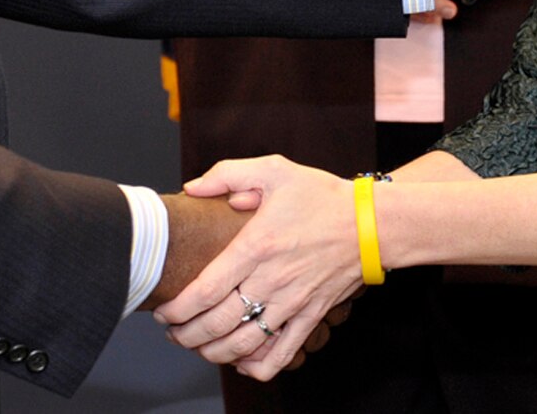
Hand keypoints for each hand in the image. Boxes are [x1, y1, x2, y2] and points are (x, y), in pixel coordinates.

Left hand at [155, 156, 363, 379]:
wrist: (372, 223)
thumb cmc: (322, 195)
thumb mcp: (274, 170)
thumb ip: (228, 174)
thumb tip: (192, 187)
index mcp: (258, 245)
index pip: (206, 290)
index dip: (178, 308)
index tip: (163, 310)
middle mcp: (272, 279)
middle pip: (218, 324)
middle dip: (186, 335)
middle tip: (173, 332)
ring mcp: (293, 302)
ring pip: (243, 344)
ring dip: (213, 353)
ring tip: (197, 346)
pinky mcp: (311, 317)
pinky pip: (280, 355)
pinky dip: (256, 367)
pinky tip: (240, 360)